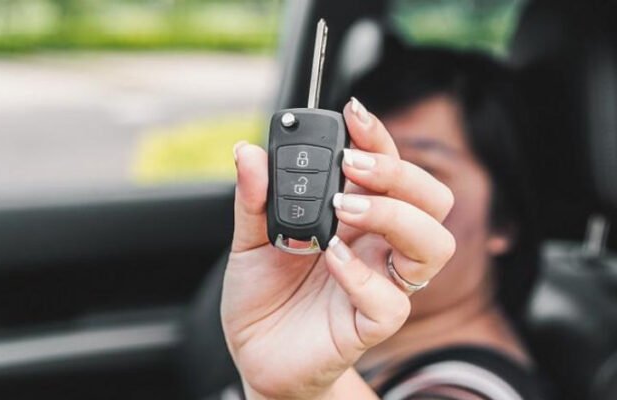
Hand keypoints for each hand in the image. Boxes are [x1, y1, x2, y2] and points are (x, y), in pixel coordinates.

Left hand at [222, 98, 455, 399]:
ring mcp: (380, 282)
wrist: (255, 354)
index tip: (354, 113)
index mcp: (354, 216)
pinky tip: (330, 259)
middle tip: (352, 167)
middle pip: (430, 198)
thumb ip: (253, 199)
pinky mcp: (371, 323)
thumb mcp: (248, 240)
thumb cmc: (262, 297)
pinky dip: (362, 274)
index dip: (378, 137)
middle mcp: (375, 245)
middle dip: (398, 173)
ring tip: (344, 210)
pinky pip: (392, 299)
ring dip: (394, 216)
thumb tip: (249, 152)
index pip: (387, 168)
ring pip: (433, 244)